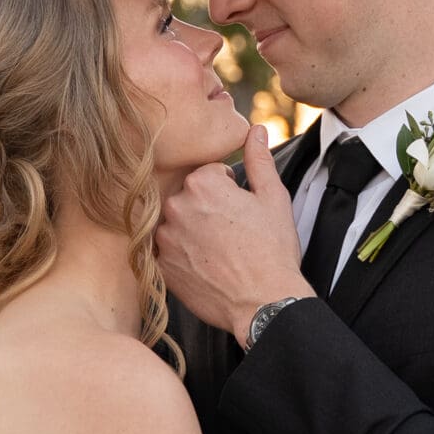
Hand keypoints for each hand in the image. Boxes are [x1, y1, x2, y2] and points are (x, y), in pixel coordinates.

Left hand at [157, 124, 314, 344]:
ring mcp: (165, 238)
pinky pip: (167, 249)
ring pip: (176, 222)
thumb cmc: (272, 251)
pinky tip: (205, 265)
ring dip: (192, 230)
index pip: (208, 174)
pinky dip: (182, 254)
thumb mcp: (273, 199)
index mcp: (202, 184)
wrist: (263, 303)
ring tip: (220, 250)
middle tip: (232, 231)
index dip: (229, 191)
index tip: (240, 211)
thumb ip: (259, 160)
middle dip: (207, 208)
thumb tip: (255, 130)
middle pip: (189, 196)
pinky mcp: (160, 265)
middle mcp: (176, 206)